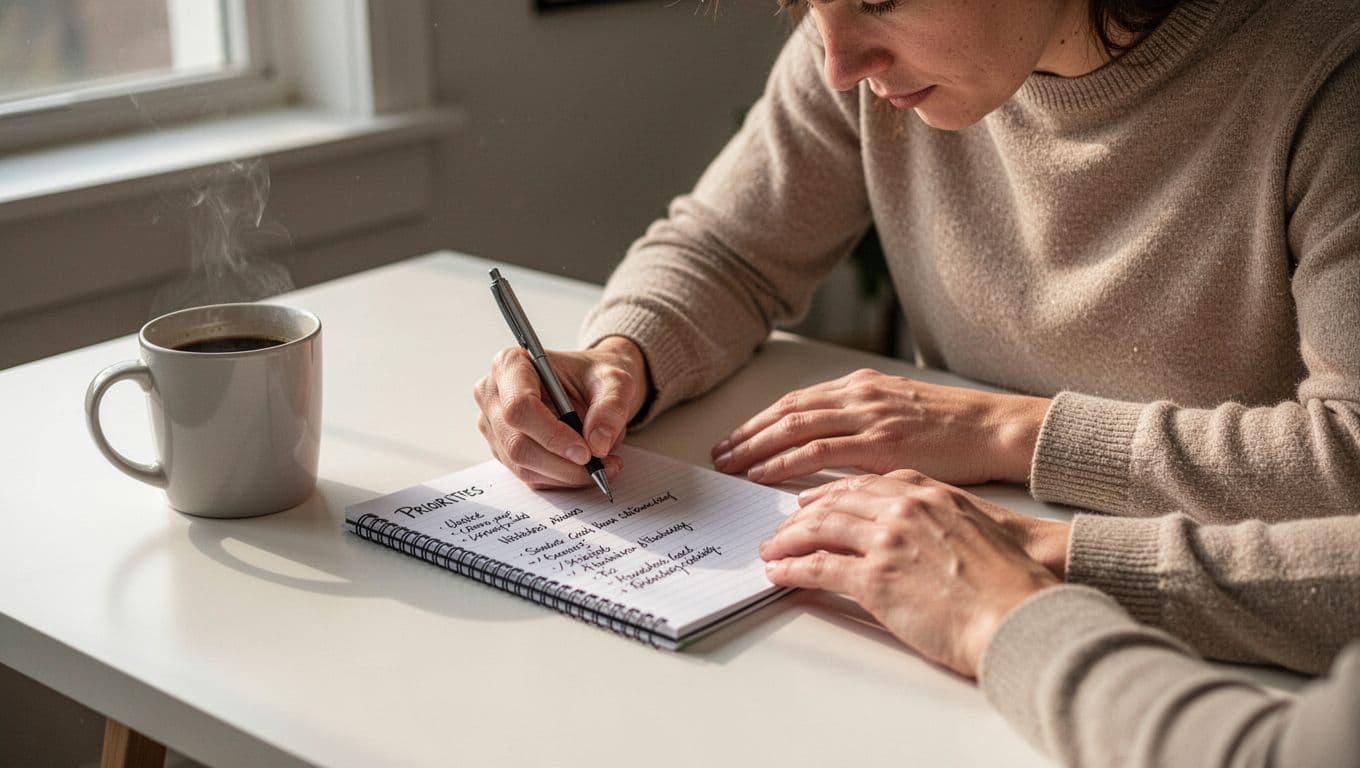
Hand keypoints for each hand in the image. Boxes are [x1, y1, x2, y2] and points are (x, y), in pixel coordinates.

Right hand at [474, 336, 649, 488]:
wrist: (590, 386)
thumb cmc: (594, 376)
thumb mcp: (615, 381)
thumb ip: (611, 407)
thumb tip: (598, 444)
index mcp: (511, 364)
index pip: (520, 407)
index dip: (552, 435)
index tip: (585, 452)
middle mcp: (494, 395)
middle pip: (518, 443)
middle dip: (563, 463)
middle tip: (601, 465)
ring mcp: (495, 426)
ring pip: (523, 466)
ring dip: (566, 475)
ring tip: (604, 466)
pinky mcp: (503, 450)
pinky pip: (530, 475)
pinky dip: (562, 479)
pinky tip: (587, 469)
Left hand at [711, 368, 1049, 485]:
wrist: (996, 429)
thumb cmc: (956, 433)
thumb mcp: (902, 418)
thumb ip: (863, 428)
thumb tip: (830, 449)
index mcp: (862, 388)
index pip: (796, 402)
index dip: (760, 422)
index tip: (735, 440)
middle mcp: (859, 396)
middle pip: (786, 412)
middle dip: (747, 435)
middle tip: (719, 456)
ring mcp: (868, 417)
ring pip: (794, 428)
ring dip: (755, 449)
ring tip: (730, 467)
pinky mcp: (880, 444)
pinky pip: (820, 451)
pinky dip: (785, 461)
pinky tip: (763, 474)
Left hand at [760, 470, 1060, 676]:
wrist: (1019, 611)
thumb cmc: (1009, 577)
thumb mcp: (976, 525)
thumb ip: (939, 513)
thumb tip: (915, 525)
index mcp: (925, 492)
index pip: (862, 484)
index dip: (830, 493)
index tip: (810, 501)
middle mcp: (901, 509)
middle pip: (833, 504)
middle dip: (800, 516)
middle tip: (780, 528)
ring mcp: (885, 541)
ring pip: (819, 529)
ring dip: (787, 540)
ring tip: (770, 550)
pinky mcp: (874, 579)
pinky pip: (818, 568)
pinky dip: (792, 569)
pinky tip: (778, 573)